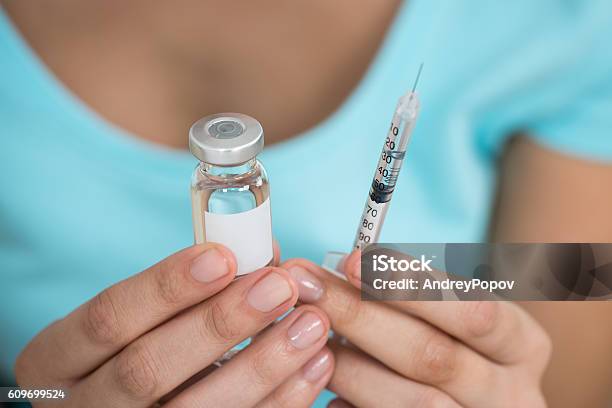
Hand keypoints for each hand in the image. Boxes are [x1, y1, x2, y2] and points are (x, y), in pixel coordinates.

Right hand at [16, 244, 333, 406]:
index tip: (223, 256)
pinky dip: (279, 401)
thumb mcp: (133, 320)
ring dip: (262, 365)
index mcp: (60, 360)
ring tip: (311, 324)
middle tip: (279, 286)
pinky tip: (313, 367)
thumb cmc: (130, 350)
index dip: (166, 286)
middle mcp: (85, 406)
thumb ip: (186, 287)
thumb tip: (259, 248)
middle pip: (148, 368)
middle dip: (220, 324)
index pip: (107, 319)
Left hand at [283, 251, 551, 406]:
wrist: (476, 407)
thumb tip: (349, 266)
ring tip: (308, 337)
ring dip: (349, 366)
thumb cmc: (460, 349)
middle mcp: (511, 394)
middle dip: (360, 315)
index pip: (474, 309)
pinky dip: (351, 405)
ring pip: (411, 402)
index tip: (353, 259)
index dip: (410, 285)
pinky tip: (326, 383)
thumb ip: (420, 296)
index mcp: (522, 346)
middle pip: (431, 356)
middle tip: (307, 287)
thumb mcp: (461, 320)